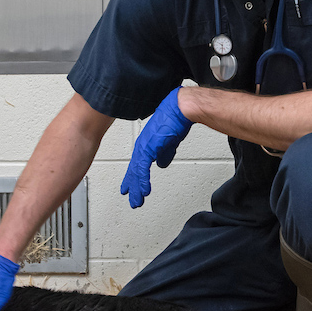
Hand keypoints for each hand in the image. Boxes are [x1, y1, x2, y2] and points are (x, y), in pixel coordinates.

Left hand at [120, 87, 192, 207]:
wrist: (180, 110)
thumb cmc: (176, 120)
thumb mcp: (169, 142)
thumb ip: (164, 154)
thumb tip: (161, 164)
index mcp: (146, 143)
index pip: (137, 164)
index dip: (134, 176)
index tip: (132, 186)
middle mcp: (142, 146)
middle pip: (134, 170)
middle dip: (132, 185)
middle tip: (131, 198)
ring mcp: (144, 147)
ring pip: (136, 172)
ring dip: (137, 188)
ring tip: (137, 201)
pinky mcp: (148, 149)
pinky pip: (143, 170)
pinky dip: (143, 181)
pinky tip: (144, 190)